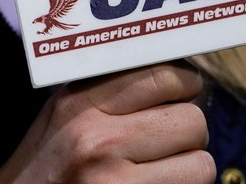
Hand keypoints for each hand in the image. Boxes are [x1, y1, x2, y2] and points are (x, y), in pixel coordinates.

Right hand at [0, 60, 215, 183]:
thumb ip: (110, 88)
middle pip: (191, 120)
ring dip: (190, 169)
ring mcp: (116, 182)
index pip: (163, 76)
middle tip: (171, 140)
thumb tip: (174, 72)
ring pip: (201, 164)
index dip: (186, 84)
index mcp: (82, 104)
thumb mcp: (64, 113)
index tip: (184, 93)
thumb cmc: (45, 164)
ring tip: (164, 169)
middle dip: (189, 132)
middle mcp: (99, 140)